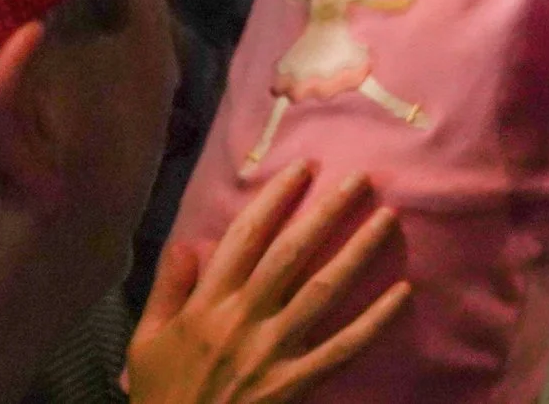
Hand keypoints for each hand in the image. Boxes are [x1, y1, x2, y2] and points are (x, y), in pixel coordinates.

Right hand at [127, 162, 409, 403]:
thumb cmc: (163, 393)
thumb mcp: (146, 341)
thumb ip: (166, 290)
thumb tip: (184, 242)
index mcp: (206, 305)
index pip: (245, 239)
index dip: (275, 199)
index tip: (304, 168)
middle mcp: (241, 320)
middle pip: (291, 254)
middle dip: (327, 212)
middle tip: (360, 178)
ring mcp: (271, 351)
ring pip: (323, 290)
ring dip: (358, 252)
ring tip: (388, 218)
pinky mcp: (294, 383)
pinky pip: (342, 348)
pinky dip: (374, 321)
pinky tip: (402, 292)